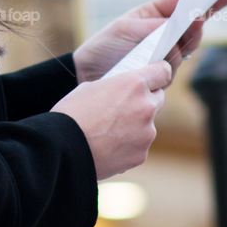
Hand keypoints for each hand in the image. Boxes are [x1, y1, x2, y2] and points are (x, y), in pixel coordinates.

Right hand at [50, 61, 172, 179]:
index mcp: (133, 84)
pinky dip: (128, 144)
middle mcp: (145, 106)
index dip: (158, 72)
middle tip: (126, 105)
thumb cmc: (72, 113)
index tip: (156, 75)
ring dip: (135, 124)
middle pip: (158, 98)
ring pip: (148, 124)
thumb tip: (123, 93)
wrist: (63, 148)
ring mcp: (146, 133)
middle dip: (145, 100)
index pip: (163, 72)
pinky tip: (108, 145)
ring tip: (109, 130)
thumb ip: (116, 88)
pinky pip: (139, 145)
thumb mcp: (92, 87)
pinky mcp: (141, 154)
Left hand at [72, 0, 226, 82]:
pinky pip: (174, 67)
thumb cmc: (103, 47)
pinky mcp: (162, 76)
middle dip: (202, 16)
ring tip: (182, 27)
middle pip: (194, 24)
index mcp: (155, 15)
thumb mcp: (124, 28)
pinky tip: (165, 56)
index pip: (184, 2)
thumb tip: (173, 28)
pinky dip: (172, 59)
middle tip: (207, 8)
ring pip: (187, 46)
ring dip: (185, 37)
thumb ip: (150, 27)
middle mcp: (165, 34)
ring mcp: (166, 56)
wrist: (88, 76)